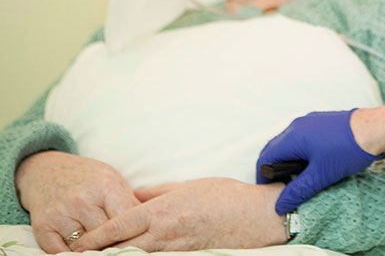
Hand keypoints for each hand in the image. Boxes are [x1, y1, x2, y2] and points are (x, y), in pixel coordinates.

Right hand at [14, 151, 139, 253]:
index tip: (140, 239)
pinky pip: (60, 252)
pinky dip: (72, 254)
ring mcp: (61, 214)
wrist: (46, 171)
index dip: (133, 232)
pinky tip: (82, 250)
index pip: (125, 219)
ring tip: (104, 248)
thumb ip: (129, 202)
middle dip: (115, 243)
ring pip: (84, 246)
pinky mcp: (42, 227)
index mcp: (105, 186)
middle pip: (106, 235)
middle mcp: (82, 200)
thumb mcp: (113, 180)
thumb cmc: (88, 177)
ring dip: (94, 250)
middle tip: (123, 247)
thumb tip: (149, 224)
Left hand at [70, 178, 284, 251]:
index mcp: (163, 211)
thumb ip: (156, 193)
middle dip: (100, 254)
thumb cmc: (225, 195)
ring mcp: (176, 250)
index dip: (95, 238)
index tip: (78, 245)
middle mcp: (165, 233)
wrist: (257, 216)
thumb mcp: (187, 185)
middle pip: (122, 249)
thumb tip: (132, 197)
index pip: (119, 227)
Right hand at [256, 109, 379, 213]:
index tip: (272, 191)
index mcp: (293, 136)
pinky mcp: (322, 122)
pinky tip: (315, 164)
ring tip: (301, 178)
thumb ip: (298, 191)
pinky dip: (302, 151)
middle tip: (284, 187)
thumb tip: (280, 205)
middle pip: (276, 149)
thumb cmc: (348, 149)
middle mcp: (298, 125)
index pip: (266, 158)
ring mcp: (310, 122)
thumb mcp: (321, 176)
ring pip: (290, 143)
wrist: (375, 129)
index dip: (265, 177)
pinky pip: (304, 138)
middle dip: (276, 169)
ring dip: (290, 160)